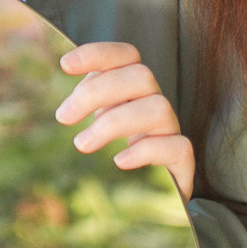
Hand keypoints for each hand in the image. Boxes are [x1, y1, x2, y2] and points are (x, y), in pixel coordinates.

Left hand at [55, 41, 195, 200]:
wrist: (154, 193)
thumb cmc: (120, 152)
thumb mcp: (101, 122)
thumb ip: (91, 103)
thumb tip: (67, 102)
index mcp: (136, 89)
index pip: (127, 55)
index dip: (99, 54)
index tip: (65, 65)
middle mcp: (157, 104)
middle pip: (141, 76)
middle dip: (96, 92)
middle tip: (63, 117)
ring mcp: (172, 131)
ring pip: (157, 108)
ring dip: (114, 122)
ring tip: (82, 144)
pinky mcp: (182, 162)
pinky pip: (176, 147)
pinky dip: (146, 150)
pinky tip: (120, 161)